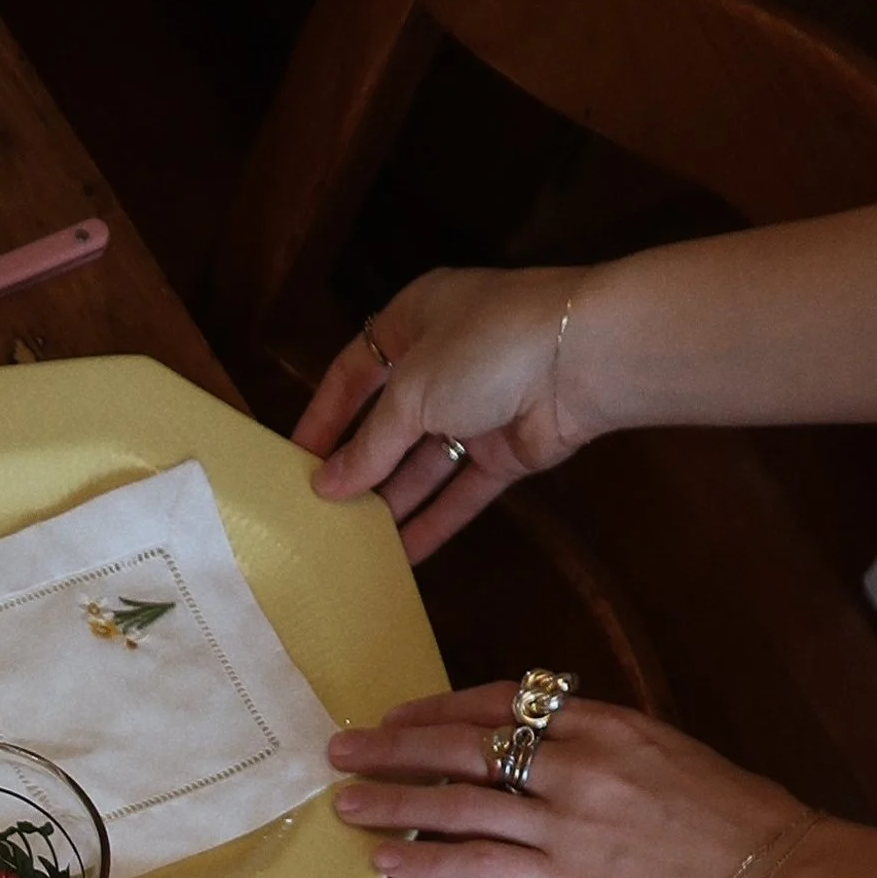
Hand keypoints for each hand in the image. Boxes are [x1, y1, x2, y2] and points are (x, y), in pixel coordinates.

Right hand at [293, 268, 588, 561]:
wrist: (583, 358)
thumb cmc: (483, 349)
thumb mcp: (411, 392)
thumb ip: (369, 444)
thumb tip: (327, 485)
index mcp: (415, 321)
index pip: (354, 371)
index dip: (323, 415)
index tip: (293, 462)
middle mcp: (443, 361)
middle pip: (388, 422)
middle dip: (358, 466)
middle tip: (319, 514)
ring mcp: (477, 407)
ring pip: (424, 461)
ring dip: (392, 501)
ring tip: (351, 544)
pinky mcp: (506, 448)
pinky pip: (461, 489)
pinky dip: (434, 520)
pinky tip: (402, 557)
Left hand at [328, 686, 816, 877]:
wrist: (769, 871)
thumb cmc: (733, 819)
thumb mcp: (666, 755)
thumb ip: (605, 751)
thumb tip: (553, 757)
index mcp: (605, 723)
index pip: (507, 700)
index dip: (444, 707)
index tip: (404, 714)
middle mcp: (577, 762)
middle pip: (466, 742)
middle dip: (397, 744)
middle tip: (345, 746)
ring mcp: (566, 821)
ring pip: (458, 801)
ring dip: (393, 798)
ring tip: (345, 800)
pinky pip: (474, 863)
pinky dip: (424, 858)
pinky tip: (386, 856)